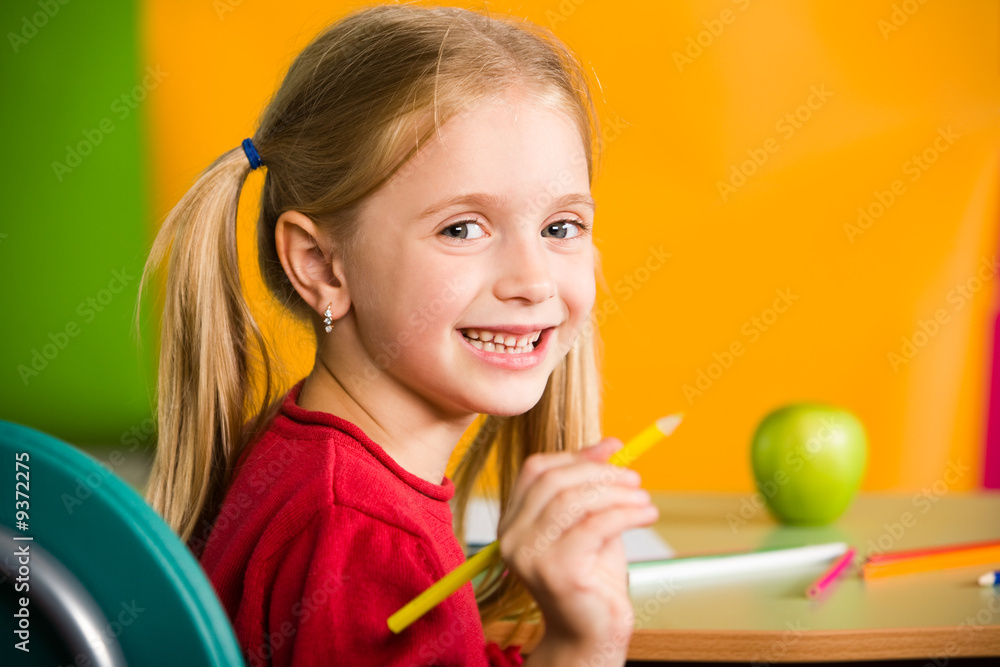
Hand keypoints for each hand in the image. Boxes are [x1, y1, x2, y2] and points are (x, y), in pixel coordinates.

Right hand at [496, 438, 658, 660]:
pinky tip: (646, 514)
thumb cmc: (592, 578)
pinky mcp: (557, 571)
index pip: (535, 470)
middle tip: (634, 478)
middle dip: (600, 472)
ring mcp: (530, 555)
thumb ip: (591, 488)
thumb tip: (608, 445)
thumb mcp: (589, 523)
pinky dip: (626, 514)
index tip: (614, 448)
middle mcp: (513, 537)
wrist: (592, 633)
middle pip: (554, 480)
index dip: (577, 455)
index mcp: (513, 521)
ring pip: (574, 501)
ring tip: (644, 499)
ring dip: (617, 493)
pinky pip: (595, 526)